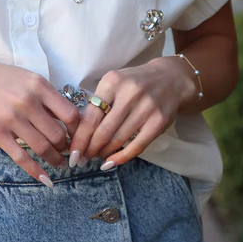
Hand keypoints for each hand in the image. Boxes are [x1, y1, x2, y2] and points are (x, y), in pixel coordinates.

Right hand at [0, 55, 80, 184]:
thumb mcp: (26, 78)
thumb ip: (45, 97)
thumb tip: (67, 119)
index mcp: (39, 86)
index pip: (70, 114)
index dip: (78, 131)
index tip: (78, 138)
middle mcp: (28, 102)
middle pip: (58, 134)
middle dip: (66, 149)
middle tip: (68, 154)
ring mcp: (12, 118)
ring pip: (42, 147)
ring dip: (54, 160)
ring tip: (58, 164)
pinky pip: (21, 156)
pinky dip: (35, 170)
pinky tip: (45, 179)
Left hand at [67, 57, 198, 167]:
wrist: (170, 79)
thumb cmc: (134, 84)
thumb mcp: (113, 85)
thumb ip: (98, 104)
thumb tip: (78, 135)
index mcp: (112, 82)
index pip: (91, 116)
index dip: (79, 138)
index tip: (72, 152)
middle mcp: (129, 94)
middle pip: (103, 130)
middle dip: (89, 149)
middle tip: (81, 158)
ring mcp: (146, 108)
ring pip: (118, 139)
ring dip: (103, 153)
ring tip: (95, 157)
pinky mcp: (159, 121)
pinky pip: (137, 145)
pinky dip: (121, 157)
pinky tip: (111, 162)